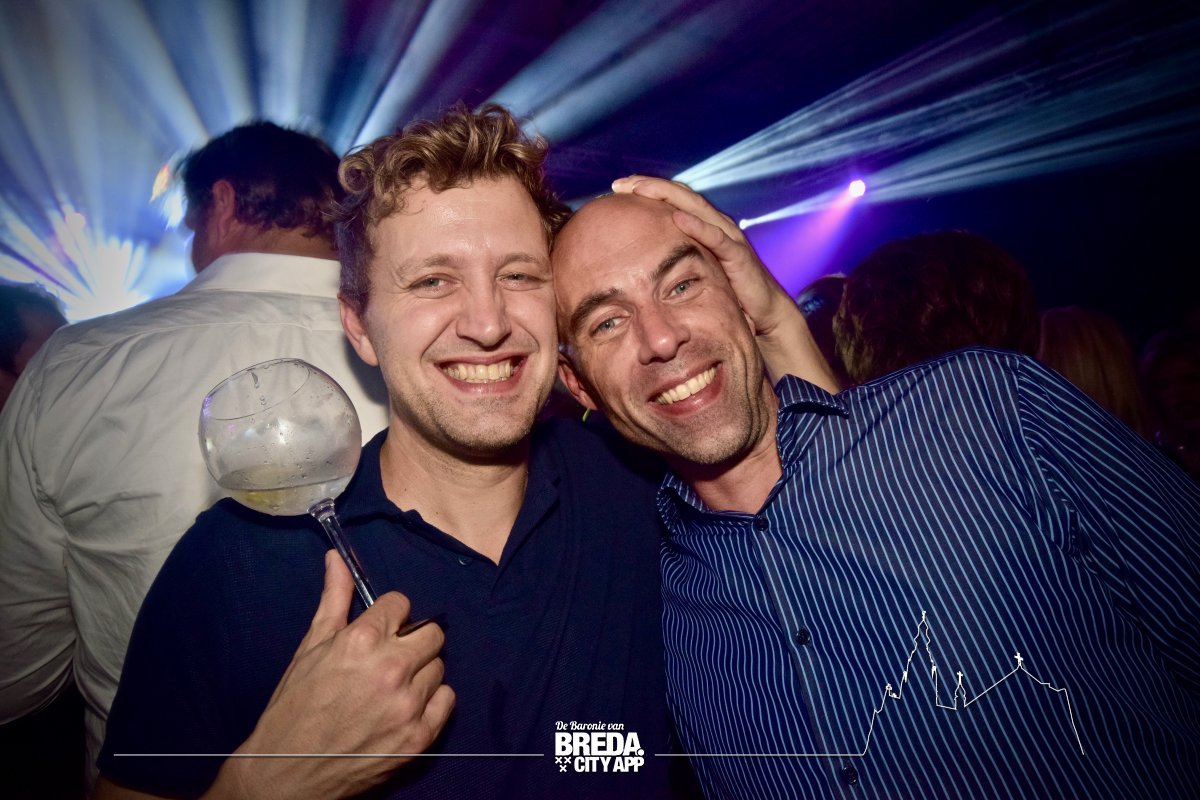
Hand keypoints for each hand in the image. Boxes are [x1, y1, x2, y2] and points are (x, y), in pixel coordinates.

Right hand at [206, 551, 454, 799]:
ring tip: (392, 687)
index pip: (402, 604)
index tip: (379, 629)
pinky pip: (448, 700)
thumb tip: (336, 558)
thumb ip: (333, 599)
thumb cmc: (294, 707)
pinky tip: (407, 706)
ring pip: (439, 666)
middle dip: (412, 640)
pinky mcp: (419, 736)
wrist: (286, 772)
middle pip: (431, 633)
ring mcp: (408, 705)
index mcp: (362, 641)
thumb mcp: (310, 647)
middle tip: (390, 657)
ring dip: (420, 672)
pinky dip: (433, 700)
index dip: (389, 616)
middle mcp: (391, 669)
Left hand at [611, 175, 789, 337]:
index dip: (647, 190)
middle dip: (649, 185)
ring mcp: (728, 237)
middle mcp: (716, 224)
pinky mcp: (738, 255)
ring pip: (695, 207)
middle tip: (620, 183)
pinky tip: (676, 217)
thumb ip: (675, 261)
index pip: (672, 199)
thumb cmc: (728, 293)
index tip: (618, 188)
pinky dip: (696, 225)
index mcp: (704, 226)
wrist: (763, 313)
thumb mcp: (695, 271)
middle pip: (680, 195)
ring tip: (640, 188)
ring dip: (667, 195)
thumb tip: (639, 264)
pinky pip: (716, 237)